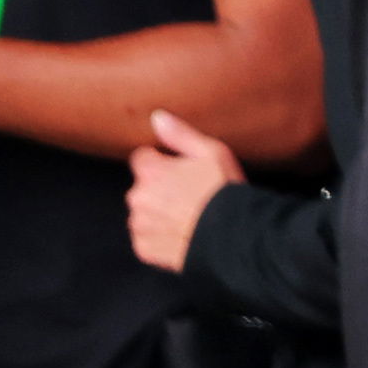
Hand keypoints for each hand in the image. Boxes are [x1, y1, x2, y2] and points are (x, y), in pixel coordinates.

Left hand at [126, 108, 241, 274]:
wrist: (229, 234)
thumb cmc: (222, 190)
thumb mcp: (210, 152)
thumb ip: (179, 134)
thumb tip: (157, 117)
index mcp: (150, 172)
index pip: (142, 158)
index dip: (161, 162)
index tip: (178, 169)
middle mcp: (137, 198)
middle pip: (141, 187)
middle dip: (159, 188)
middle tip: (189, 194)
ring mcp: (138, 225)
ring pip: (142, 213)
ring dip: (157, 212)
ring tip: (187, 214)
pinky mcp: (143, 249)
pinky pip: (146, 238)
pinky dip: (159, 235)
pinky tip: (182, 232)